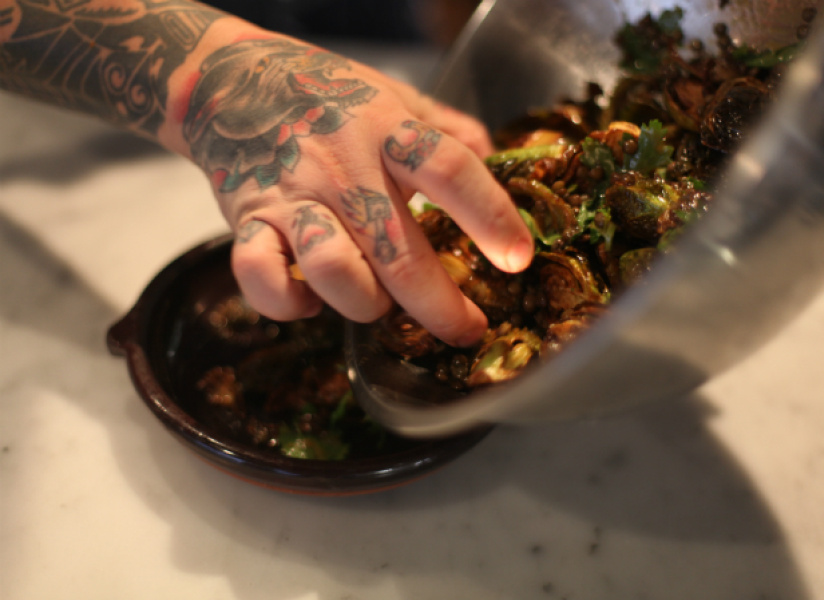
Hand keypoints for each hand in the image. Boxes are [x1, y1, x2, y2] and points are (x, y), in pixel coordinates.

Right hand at [181, 36, 532, 345]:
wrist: (233, 80)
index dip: (490, 218)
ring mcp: (292, 197)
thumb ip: (449, 127)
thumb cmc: (327, 94)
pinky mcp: (248, 221)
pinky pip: (260, 277)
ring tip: (379, 305)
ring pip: (333, 270)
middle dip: (439, 306)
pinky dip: (287, 303)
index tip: (518, 259)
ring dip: (365, 304)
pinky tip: (309, 302)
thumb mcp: (396, 95)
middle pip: (398, 250)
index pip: (449, 171)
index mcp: (387, 131)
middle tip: (466, 329)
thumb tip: (498, 158)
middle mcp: (341, 168)